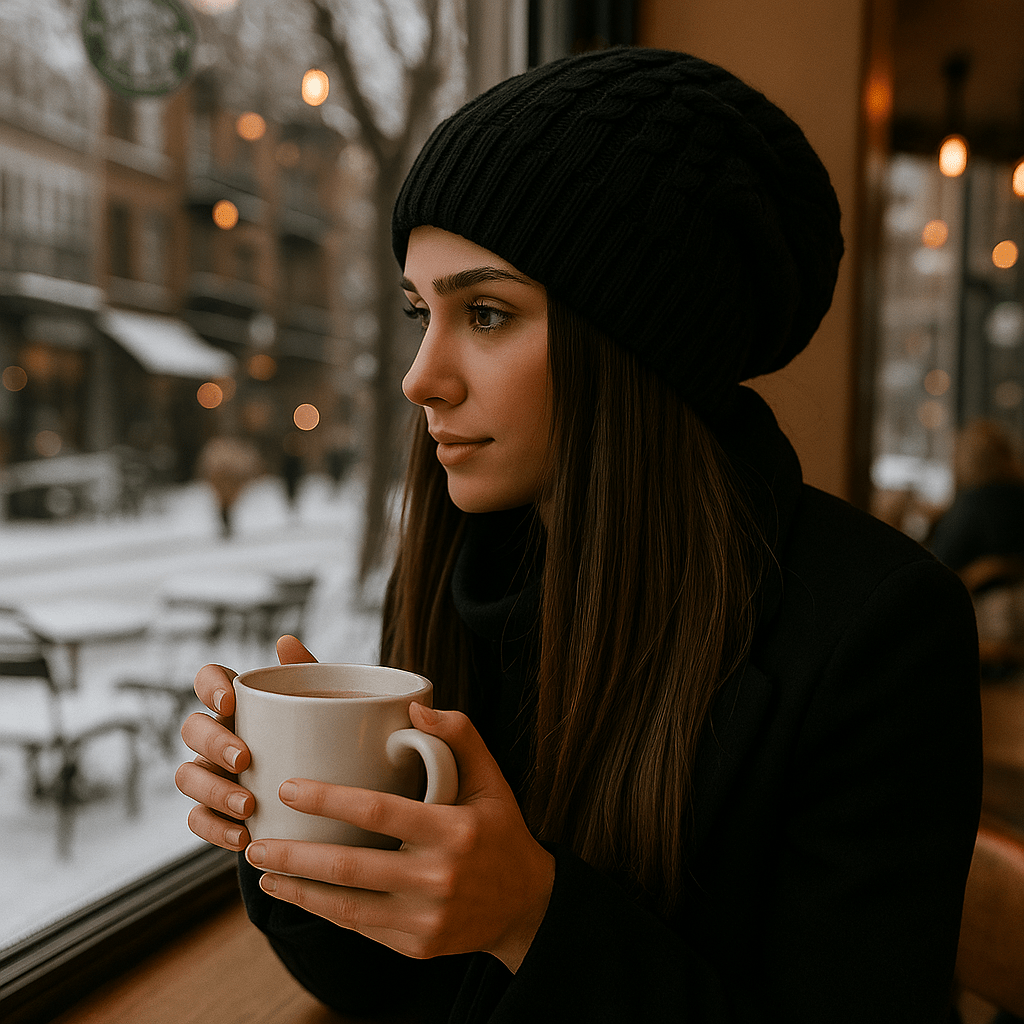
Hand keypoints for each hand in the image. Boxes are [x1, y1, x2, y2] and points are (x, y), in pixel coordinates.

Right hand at [175, 635, 316, 850]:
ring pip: (186, 776)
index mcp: (240, 702)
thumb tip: (285, 641)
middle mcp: (218, 733)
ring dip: (212, 791)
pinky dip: (215, 829)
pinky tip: (243, 837)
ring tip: (248, 805)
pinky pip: (197, 820)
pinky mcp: (214, 811)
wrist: (332, 794)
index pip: (207, 678)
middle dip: (212, 743)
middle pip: (191, 728)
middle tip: (244, 759)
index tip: (231, 700)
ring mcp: (211, 773)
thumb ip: (306, 675)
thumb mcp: (322, 705)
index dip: (209, 685)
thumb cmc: (322, 736)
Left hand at [243, 703, 554, 972]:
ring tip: (262, 871)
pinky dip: (323, 910)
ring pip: (345, 906)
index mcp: (453, 830)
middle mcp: (438, 877)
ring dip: (297, 889)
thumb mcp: (491, 778)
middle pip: (349, 867)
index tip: (288, 788)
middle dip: (293, 855)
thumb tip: (414, 706)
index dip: (327, 800)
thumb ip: (460, 734)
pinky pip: (359, 926)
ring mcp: (426, 918)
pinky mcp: (416, 946)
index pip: (378, 811)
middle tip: (254, 842)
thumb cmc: (500, 830)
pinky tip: (299, 894)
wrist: (526, 905)